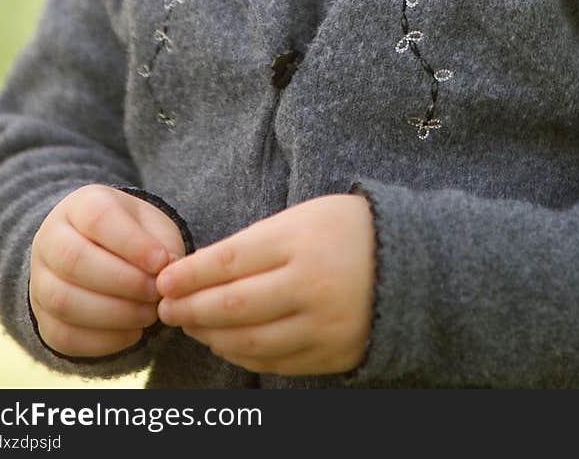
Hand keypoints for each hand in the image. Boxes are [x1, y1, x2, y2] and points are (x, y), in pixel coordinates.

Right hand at [29, 184, 185, 356]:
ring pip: (63, 300)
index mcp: (79, 206)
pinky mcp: (43, 318)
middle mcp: (50, 239)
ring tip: (149, 314)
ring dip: (113, 313)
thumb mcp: (151, 225)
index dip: (131, 242)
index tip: (162, 261)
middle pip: (74, 260)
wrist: (101, 256)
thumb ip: (162, 243)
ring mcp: (39, 280)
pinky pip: (63, 336)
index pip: (97, 217)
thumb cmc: (132, 236)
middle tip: (156, 292)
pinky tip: (133, 334)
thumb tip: (167, 271)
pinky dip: (102, 341)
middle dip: (123, 281)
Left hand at [156, 193, 374, 375]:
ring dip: (210, 336)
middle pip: (232, 306)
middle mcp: (310, 285)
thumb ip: (257, 242)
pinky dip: (242, 354)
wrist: (414, 262)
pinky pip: (274, 362)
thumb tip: (200, 272)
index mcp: (301, 240)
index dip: (189, 274)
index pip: (228, 261)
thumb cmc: (349, 229)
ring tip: (190, 324)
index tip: (163, 280)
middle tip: (165, 308)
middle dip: (190, 309)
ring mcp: (322, 325)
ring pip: (249, 340)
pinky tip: (225, 343)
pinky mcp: (331, 354)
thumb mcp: (305, 216)